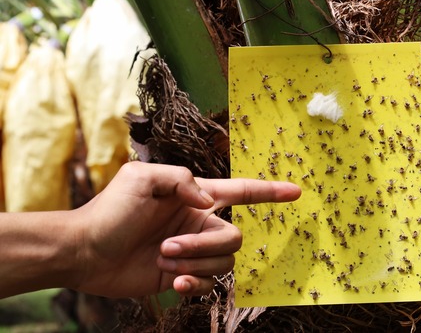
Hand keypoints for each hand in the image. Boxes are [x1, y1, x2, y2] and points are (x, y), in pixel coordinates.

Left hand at [71, 162, 300, 297]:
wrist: (83, 251)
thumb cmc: (109, 211)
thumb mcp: (141, 178)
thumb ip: (182, 179)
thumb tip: (209, 203)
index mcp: (195, 196)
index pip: (242, 192)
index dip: (270, 192)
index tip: (296, 192)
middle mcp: (199, 223)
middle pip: (234, 236)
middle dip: (205, 245)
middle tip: (168, 246)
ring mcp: (192, 251)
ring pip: (224, 262)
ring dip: (194, 263)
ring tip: (163, 259)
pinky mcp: (182, 276)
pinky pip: (209, 284)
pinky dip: (195, 283)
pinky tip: (174, 281)